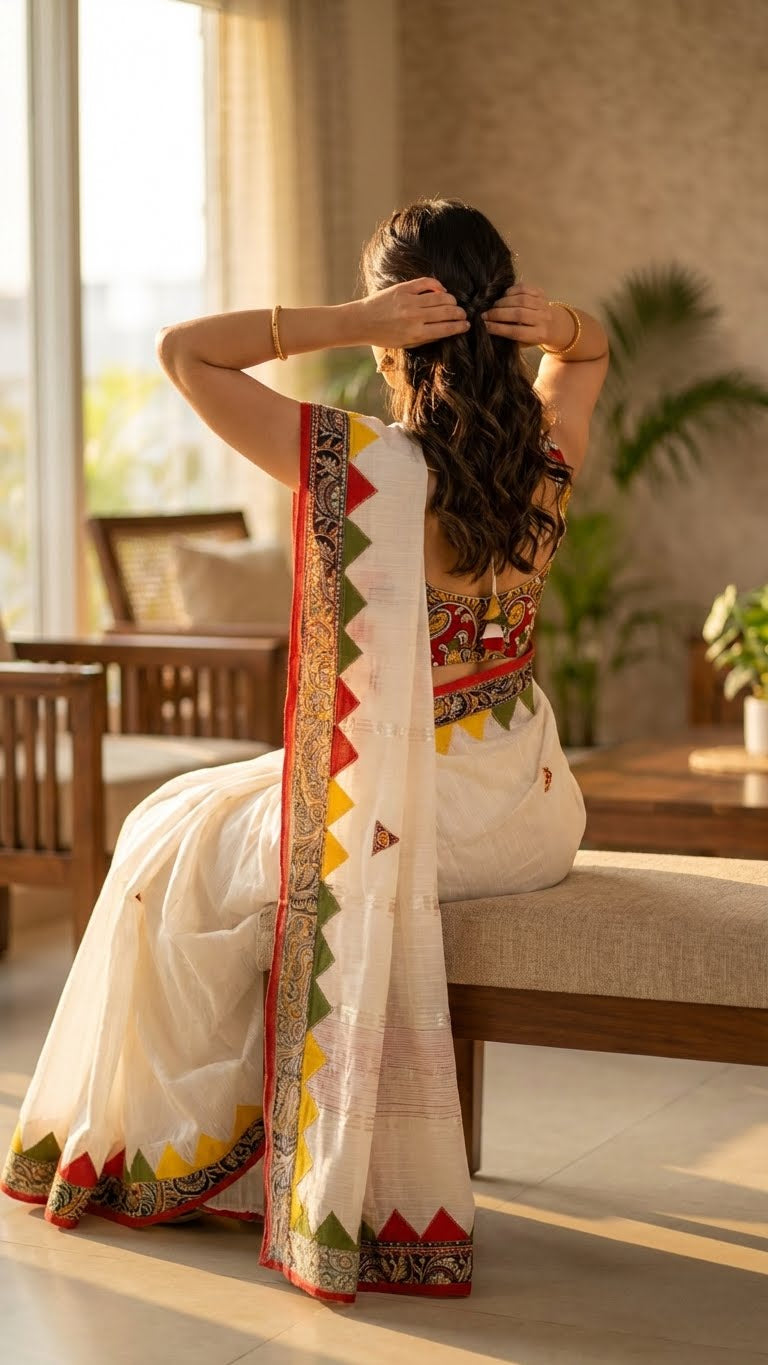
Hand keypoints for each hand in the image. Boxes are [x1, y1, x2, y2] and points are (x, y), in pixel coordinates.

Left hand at [355, 277, 469, 348]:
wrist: (362, 322)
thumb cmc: (384, 336)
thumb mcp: (406, 344)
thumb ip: (426, 338)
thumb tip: (446, 330)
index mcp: (416, 334)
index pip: (446, 328)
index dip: (460, 326)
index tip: (466, 325)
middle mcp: (415, 317)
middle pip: (447, 311)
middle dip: (460, 313)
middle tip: (463, 314)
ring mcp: (409, 301)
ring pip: (441, 297)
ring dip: (452, 300)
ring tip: (454, 303)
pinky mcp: (403, 289)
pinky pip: (427, 283)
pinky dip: (438, 285)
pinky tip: (441, 290)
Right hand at [482, 283, 557, 347]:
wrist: (555, 325)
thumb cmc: (534, 336)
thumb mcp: (524, 342)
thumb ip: (510, 336)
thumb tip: (488, 326)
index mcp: (539, 335)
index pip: (517, 331)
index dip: (499, 328)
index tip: (485, 325)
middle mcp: (543, 319)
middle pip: (519, 314)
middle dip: (498, 313)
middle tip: (485, 314)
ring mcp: (543, 304)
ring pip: (521, 300)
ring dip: (503, 302)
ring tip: (493, 306)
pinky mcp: (541, 293)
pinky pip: (524, 288)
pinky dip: (511, 290)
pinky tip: (504, 296)